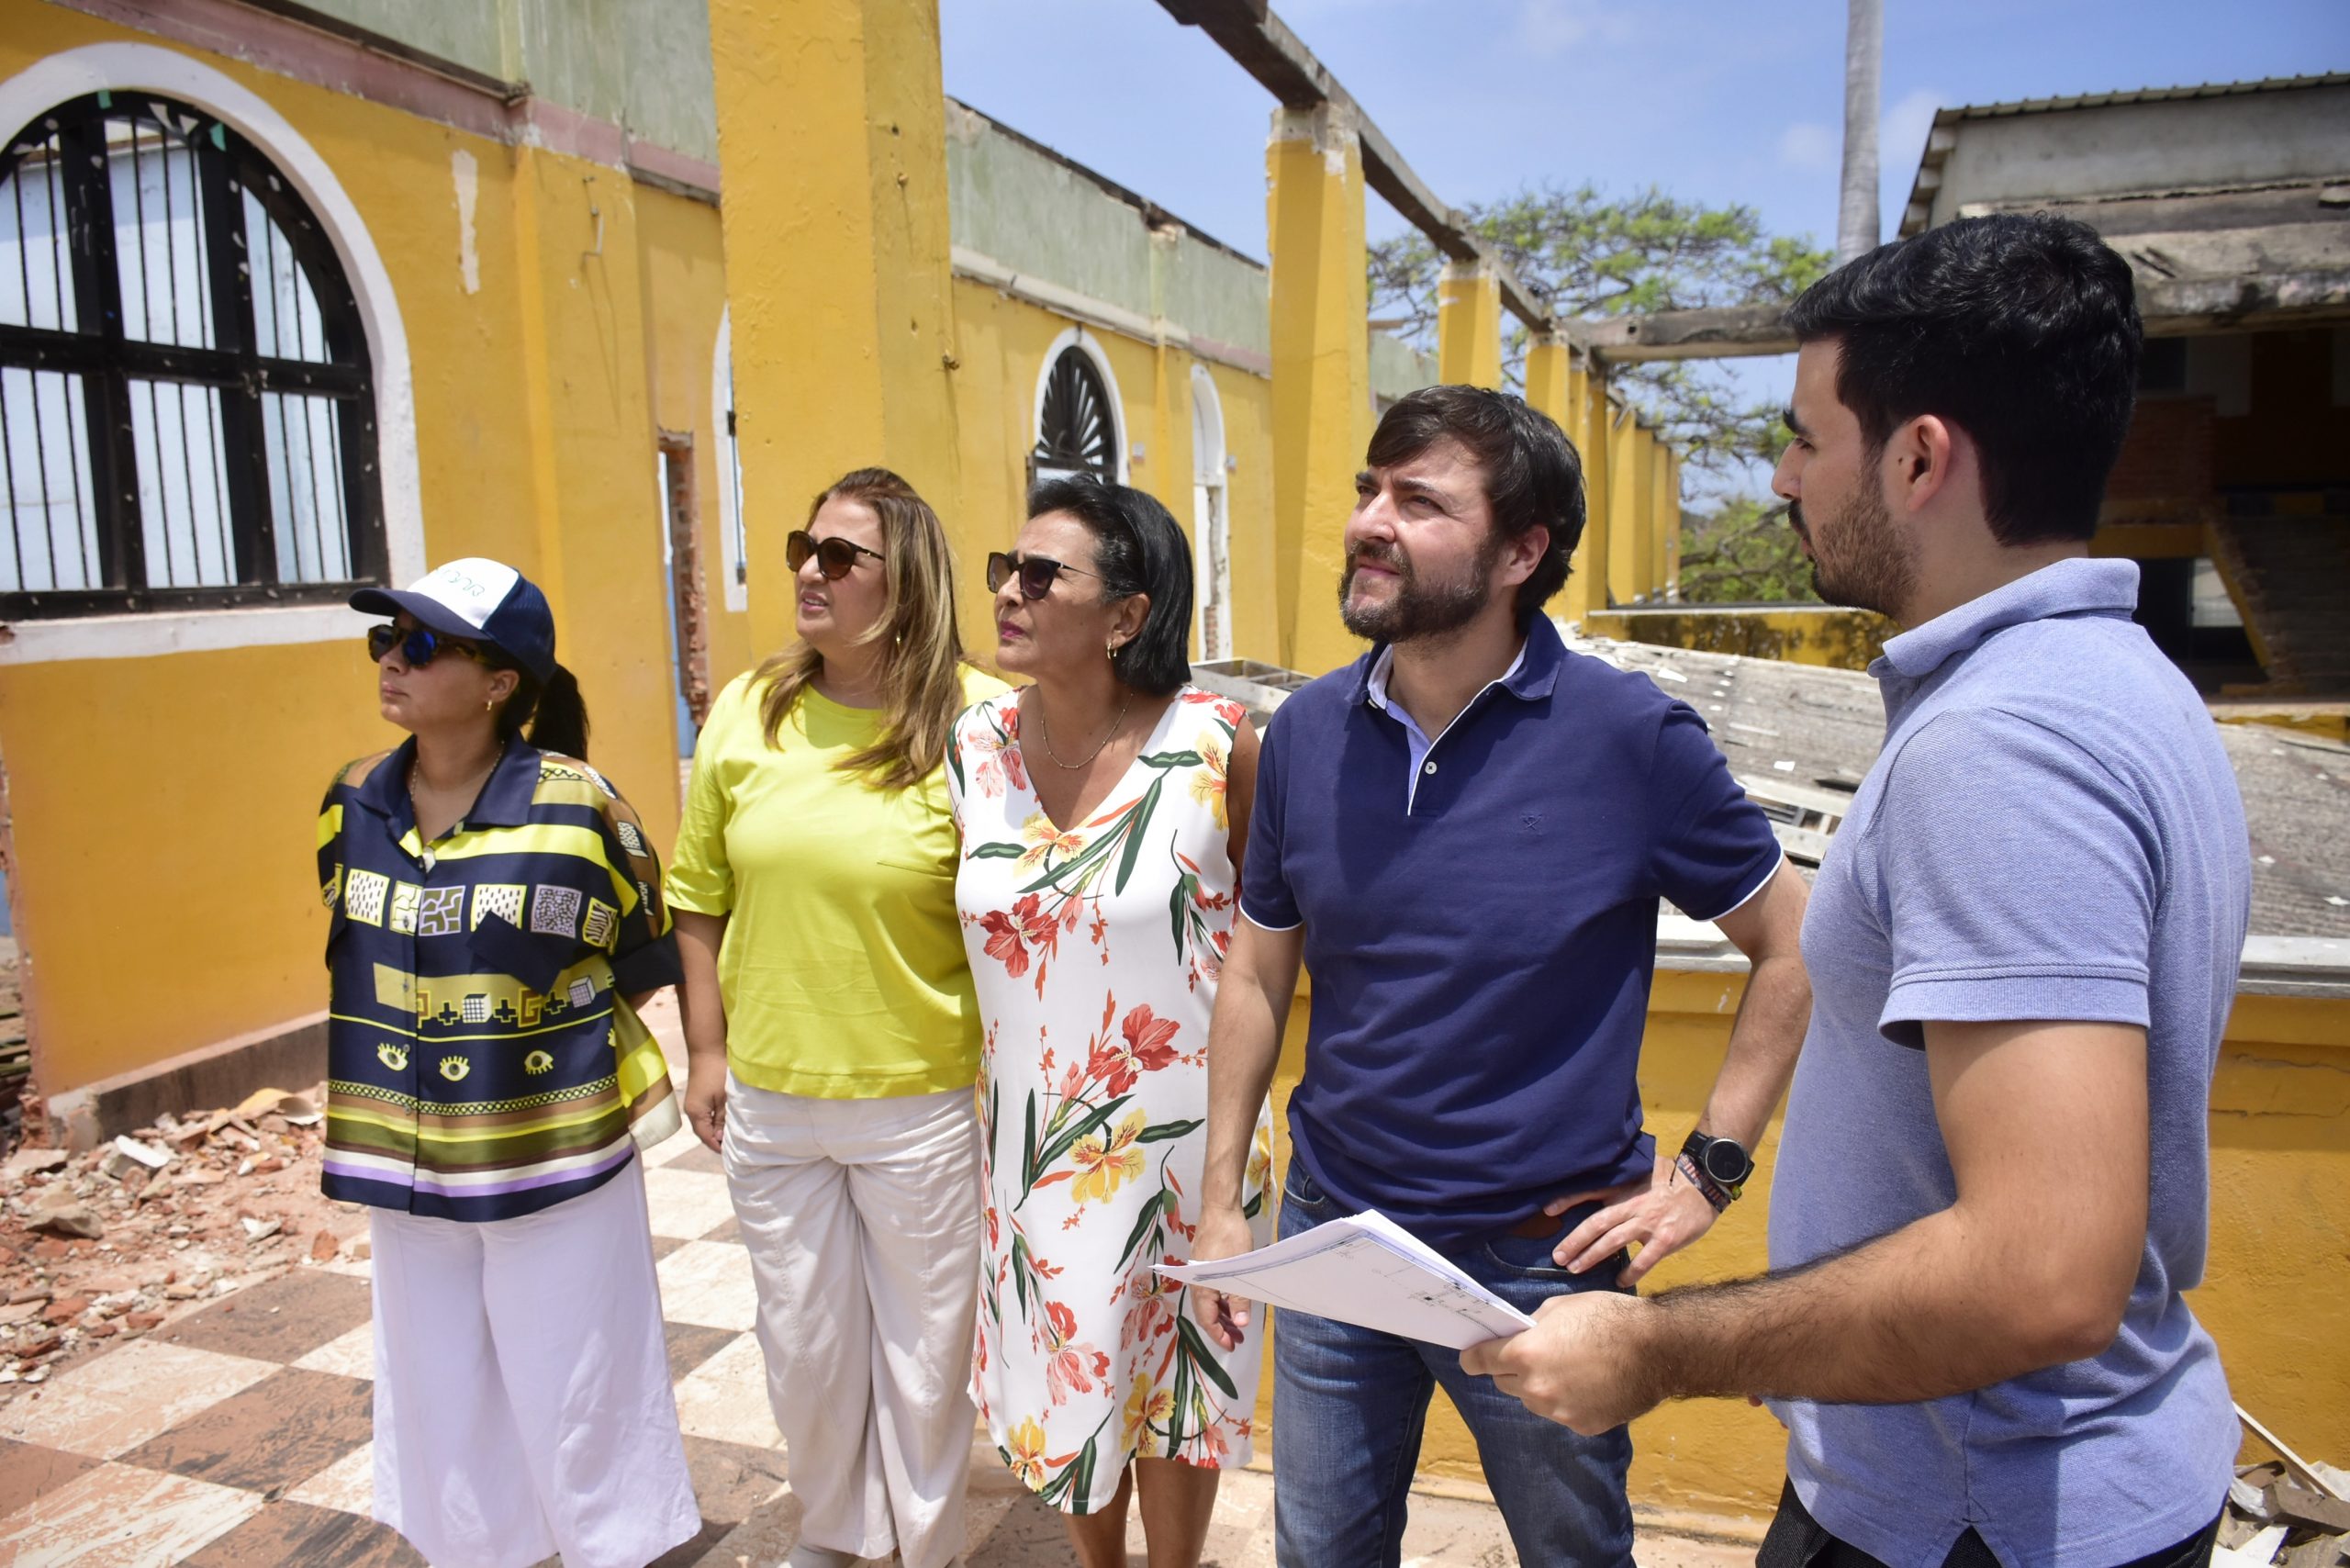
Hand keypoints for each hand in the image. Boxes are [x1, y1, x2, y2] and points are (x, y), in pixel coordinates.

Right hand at [683, 1058, 726, 1153]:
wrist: (707, 1050)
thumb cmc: (717, 1073)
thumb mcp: (724, 1098)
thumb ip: (723, 1119)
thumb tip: (720, 1140)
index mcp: (696, 1113)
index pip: (707, 1138)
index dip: (719, 1147)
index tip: (734, 1153)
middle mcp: (692, 1111)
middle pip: (705, 1134)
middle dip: (718, 1142)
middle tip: (736, 1148)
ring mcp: (694, 1105)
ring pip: (706, 1125)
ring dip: (718, 1131)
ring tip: (733, 1137)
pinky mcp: (698, 1099)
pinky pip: (707, 1117)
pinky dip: (716, 1122)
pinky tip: (727, 1123)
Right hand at [1187, 1202, 1256, 1350]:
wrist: (1220, 1208)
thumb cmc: (1230, 1237)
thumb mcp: (1239, 1269)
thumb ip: (1239, 1298)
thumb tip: (1240, 1324)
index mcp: (1202, 1286)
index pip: (1207, 1320)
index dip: (1218, 1335)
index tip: (1231, 1346)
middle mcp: (1196, 1282)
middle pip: (1206, 1313)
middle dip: (1221, 1328)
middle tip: (1237, 1340)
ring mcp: (1199, 1273)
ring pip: (1208, 1302)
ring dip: (1222, 1314)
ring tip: (1237, 1324)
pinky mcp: (1203, 1265)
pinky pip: (1210, 1290)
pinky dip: (1221, 1300)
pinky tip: (1233, 1302)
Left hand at [1460, 1291, 1662, 1434]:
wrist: (1657, 1349)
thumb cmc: (1608, 1318)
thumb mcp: (1561, 1307)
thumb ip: (1534, 1325)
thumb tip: (1522, 1334)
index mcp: (1525, 1355)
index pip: (1479, 1361)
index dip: (1473, 1357)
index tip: (1471, 1357)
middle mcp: (1535, 1389)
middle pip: (1504, 1383)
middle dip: (1510, 1369)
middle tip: (1531, 1355)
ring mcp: (1558, 1412)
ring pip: (1532, 1401)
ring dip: (1539, 1387)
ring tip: (1568, 1369)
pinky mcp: (1581, 1426)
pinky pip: (1561, 1413)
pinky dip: (1567, 1401)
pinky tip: (1589, 1384)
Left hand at [1545, 1152, 1717, 1284]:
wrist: (1703, 1186)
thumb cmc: (1670, 1179)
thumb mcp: (1641, 1171)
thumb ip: (1620, 1180)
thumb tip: (1596, 1185)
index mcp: (1624, 1187)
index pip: (1590, 1191)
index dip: (1568, 1200)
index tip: (1548, 1210)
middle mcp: (1633, 1204)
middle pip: (1596, 1223)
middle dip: (1574, 1241)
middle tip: (1557, 1256)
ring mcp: (1649, 1222)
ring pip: (1613, 1241)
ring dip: (1592, 1256)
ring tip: (1575, 1268)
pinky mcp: (1665, 1239)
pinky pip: (1644, 1260)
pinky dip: (1629, 1272)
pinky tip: (1618, 1281)